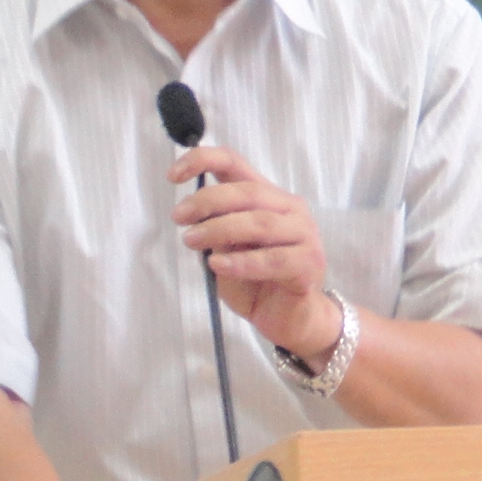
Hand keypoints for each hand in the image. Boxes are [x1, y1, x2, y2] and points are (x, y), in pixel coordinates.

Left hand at [170, 147, 340, 359]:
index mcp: (268, 196)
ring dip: (220, 228)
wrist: (289, 319)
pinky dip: (242, 261)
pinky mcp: (309, 264)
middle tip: (179, 217)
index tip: (172, 177)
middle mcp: (289, 208)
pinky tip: (218, 265)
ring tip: (191, 240)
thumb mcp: (227, 250)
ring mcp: (304, 234)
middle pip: (248, 191)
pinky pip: (273, 260)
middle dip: (208, 200)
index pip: (236, 164)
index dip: (203, 161)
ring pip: (260, 223)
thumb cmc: (256, 281)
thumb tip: (195, 213)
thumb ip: (218, 229)